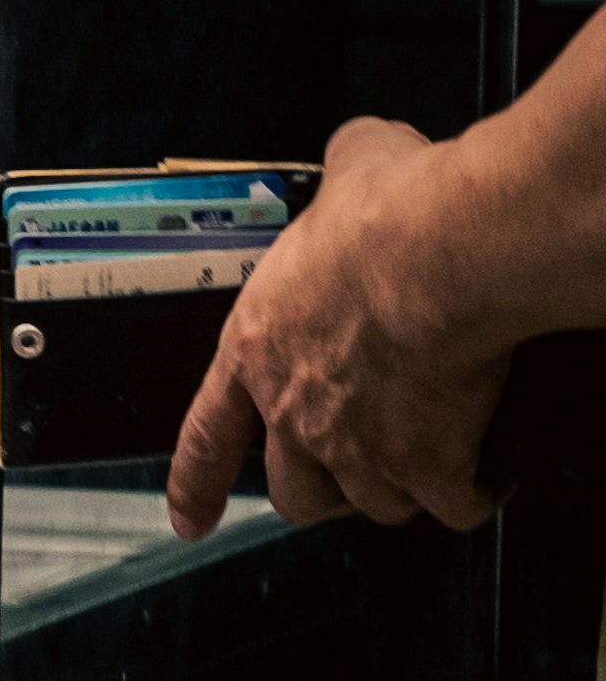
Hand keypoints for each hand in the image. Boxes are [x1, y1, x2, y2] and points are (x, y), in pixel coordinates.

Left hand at [166, 119, 511, 542]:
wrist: (438, 256)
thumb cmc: (385, 213)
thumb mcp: (342, 168)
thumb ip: (337, 181)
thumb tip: (361, 161)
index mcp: (257, 345)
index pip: (207, 433)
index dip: (194, 483)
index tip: (188, 518)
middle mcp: (299, 410)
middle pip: (296, 493)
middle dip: (321, 492)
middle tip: (349, 477)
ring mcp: (363, 449)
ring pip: (378, 505)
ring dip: (403, 487)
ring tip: (433, 456)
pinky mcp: (430, 469)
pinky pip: (456, 506)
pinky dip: (478, 490)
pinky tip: (493, 466)